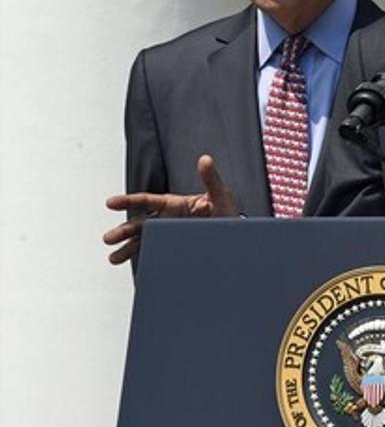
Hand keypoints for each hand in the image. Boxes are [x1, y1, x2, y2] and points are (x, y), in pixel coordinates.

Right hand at [102, 154, 236, 264]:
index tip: (110, 203)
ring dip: (128, 249)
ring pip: (143, 241)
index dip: (128, 201)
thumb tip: (205, 160)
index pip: (147, 201)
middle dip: (124, 230)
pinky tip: (134, 267)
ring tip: (113, 258)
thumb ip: (211, 178)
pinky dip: (145, 259)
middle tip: (108, 238)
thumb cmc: (226, 211)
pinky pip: (156, 254)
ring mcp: (169, 236)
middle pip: (140, 224)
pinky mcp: (173, 249)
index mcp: (174, 204)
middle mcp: (167, 220)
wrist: (236, 234)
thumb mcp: (220, 194)